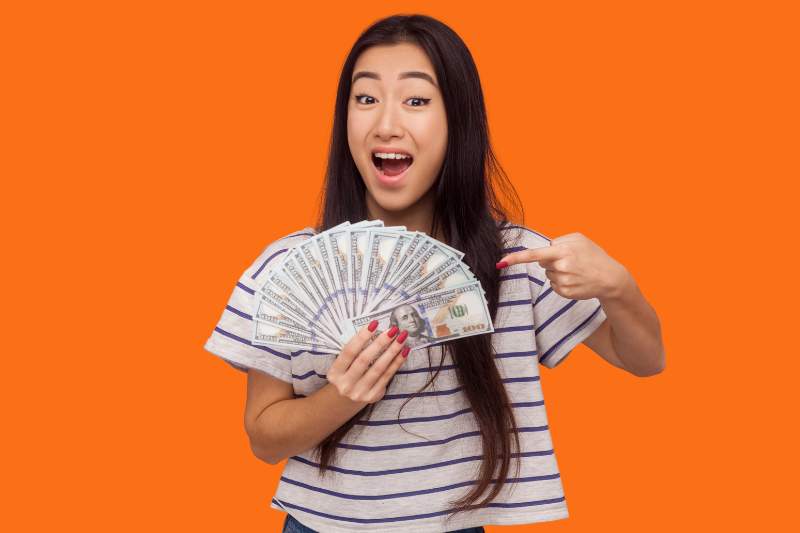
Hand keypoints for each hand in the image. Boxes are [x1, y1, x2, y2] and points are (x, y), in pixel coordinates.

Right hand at [326, 322, 409, 403]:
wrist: (345, 401)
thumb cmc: (346, 376)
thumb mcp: (342, 365)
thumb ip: (354, 352)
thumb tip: (376, 331)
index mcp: (335, 373)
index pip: (349, 351)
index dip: (361, 337)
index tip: (374, 323)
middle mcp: (345, 384)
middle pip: (364, 360)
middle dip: (380, 343)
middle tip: (393, 329)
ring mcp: (359, 392)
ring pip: (379, 369)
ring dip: (392, 351)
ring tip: (402, 338)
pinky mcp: (372, 396)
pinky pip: (387, 376)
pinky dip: (397, 363)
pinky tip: (404, 352)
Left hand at [496, 232, 629, 300]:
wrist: (610, 278)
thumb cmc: (593, 255)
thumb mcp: (579, 239)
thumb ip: (558, 240)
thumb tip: (544, 248)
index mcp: (562, 251)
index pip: (534, 254)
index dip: (516, 258)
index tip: (501, 263)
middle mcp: (561, 267)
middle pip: (542, 262)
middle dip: (552, 260)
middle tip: (571, 260)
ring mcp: (563, 282)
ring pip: (548, 274)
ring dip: (557, 271)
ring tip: (576, 270)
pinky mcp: (565, 293)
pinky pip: (554, 285)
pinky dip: (562, 282)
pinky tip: (575, 280)